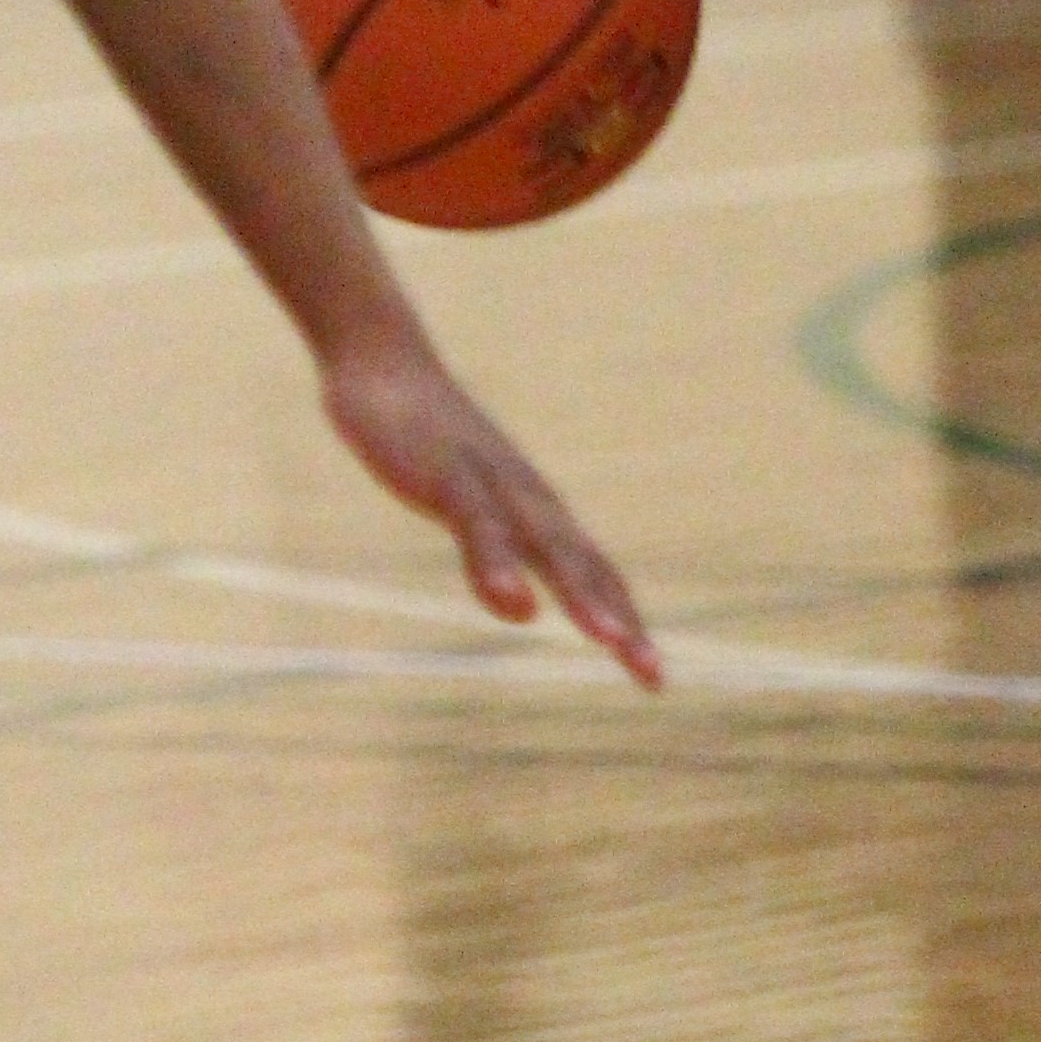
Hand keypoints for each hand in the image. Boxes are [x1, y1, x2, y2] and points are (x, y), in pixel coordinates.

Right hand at [318, 319, 660, 685]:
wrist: (387, 362)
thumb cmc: (431, 439)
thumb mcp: (468, 508)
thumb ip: (498, 558)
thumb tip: (524, 611)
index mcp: (536, 511)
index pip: (595, 572)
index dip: (625, 622)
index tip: (653, 679)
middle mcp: (528, 498)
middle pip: (587, 567)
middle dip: (622, 622)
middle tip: (653, 678)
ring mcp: (492, 483)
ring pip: (546, 546)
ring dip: (580, 595)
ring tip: (609, 642)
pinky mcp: (449, 474)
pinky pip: (479, 524)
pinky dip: (499, 565)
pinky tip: (515, 604)